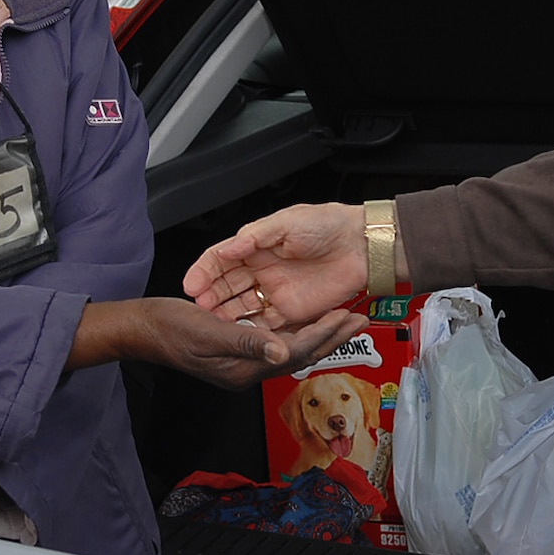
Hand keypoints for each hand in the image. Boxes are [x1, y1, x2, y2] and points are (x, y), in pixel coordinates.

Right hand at [70, 297, 367, 387]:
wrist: (143, 328)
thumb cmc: (169, 328)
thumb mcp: (208, 331)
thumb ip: (247, 341)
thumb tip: (284, 351)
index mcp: (243, 368)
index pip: (294, 353)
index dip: (322, 335)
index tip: (346, 318)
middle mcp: (248, 368)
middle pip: (299, 354)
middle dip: (331, 337)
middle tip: (360, 319)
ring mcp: (243, 361)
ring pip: (292, 349)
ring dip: (319, 334)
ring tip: (346, 319)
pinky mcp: (238, 350)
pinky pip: (277, 343)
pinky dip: (298, 331)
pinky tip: (311, 321)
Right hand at [183, 202, 382, 327]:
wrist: (361, 244)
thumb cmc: (328, 225)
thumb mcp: (286, 222)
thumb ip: (254, 236)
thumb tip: (228, 247)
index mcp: (257, 246)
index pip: (221, 260)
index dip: (204, 272)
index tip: (192, 285)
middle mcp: (263, 270)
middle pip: (227, 286)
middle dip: (211, 297)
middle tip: (199, 308)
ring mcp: (276, 291)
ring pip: (243, 307)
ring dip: (226, 315)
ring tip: (212, 323)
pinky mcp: (292, 309)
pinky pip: (267, 324)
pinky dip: (252, 329)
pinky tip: (238, 333)